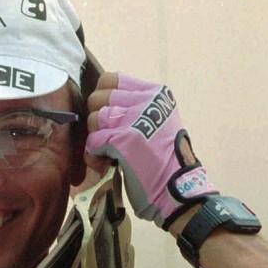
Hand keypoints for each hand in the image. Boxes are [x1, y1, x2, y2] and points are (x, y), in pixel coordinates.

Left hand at [85, 72, 216, 228]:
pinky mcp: (123, 140)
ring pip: (94, 119)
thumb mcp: (158, 123)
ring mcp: (134, 119)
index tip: (107, 117)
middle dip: (96, 121)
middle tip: (106, 138)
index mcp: (155, 94)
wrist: (174, 189)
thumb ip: (135, 109)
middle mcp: (146, 101)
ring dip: (96, 140)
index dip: (101, 97)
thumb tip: (100, 106)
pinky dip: (94, 157)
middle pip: (98, 98)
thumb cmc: (163, 161)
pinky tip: (105, 165)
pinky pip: (93, 142)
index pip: (112, 79)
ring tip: (107, 154)